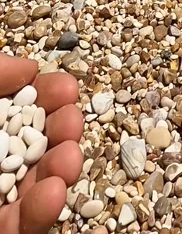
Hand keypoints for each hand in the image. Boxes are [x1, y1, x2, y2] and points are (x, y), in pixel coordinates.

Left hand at [0, 54, 83, 233]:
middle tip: (72, 121)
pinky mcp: (2, 231)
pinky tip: (55, 192)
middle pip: (39, 143)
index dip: (48, 96)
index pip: (25, 109)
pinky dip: (43, 211)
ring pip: (39, 184)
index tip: (66, 88)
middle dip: (62, 130)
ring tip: (70, 157)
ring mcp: (0, 198)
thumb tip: (30, 67)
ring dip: (61, 168)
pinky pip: (25, 226)